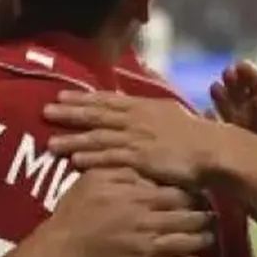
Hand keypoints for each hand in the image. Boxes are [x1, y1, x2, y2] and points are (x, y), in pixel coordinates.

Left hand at [43, 90, 226, 187]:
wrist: (212, 149)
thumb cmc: (193, 133)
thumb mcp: (167, 113)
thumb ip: (146, 110)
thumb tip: (128, 104)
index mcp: (142, 106)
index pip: (106, 100)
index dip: (82, 98)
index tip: (61, 96)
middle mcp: (135, 119)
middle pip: (96, 114)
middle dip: (69, 113)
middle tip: (45, 111)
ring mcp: (137, 139)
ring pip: (98, 137)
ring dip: (74, 139)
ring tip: (51, 142)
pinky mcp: (141, 159)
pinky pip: (111, 158)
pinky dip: (92, 158)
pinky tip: (75, 160)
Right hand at [45, 169, 214, 256]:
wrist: (63, 247)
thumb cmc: (76, 209)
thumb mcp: (96, 178)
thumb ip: (124, 172)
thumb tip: (149, 171)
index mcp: (139, 198)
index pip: (178, 194)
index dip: (193, 193)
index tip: (201, 191)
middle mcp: (150, 222)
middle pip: (187, 218)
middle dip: (203, 216)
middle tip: (213, 214)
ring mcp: (148, 247)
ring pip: (185, 243)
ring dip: (201, 239)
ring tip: (210, 236)